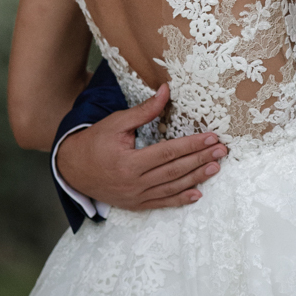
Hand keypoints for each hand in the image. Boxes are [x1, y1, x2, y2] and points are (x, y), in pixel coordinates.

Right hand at [57, 83, 227, 210]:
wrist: (73, 170)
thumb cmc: (95, 142)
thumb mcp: (116, 122)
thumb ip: (144, 111)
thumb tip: (166, 90)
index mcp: (129, 162)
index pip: (168, 152)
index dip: (192, 145)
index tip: (211, 138)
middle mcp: (134, 183)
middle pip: (174, 171)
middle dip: (200, 160)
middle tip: (221, 151)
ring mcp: (136, 197)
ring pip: (172, 188)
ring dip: (196, 178)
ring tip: (215, 168)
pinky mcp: (136, 204)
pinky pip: (162, 203)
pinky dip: (180, 199)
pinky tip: (197, 194)